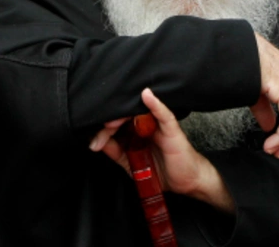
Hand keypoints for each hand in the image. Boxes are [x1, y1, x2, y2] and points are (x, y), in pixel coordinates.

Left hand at [90, 88, 234, 212]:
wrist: (186, 182)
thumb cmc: (161, 170)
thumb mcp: (130, 162)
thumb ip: (115, 151)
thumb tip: (95, 143)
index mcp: (135, 129)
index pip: (116, 122)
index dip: (103, 129)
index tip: (93, 142)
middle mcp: (145, 123)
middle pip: (124, 115)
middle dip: (109, 124)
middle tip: (101, 133)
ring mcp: (158, 124)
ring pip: (139, 112)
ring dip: (123, 114)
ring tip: (110, 123)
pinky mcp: (171, 128)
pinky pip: (163, 114)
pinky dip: (155, 104)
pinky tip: (147, 96)